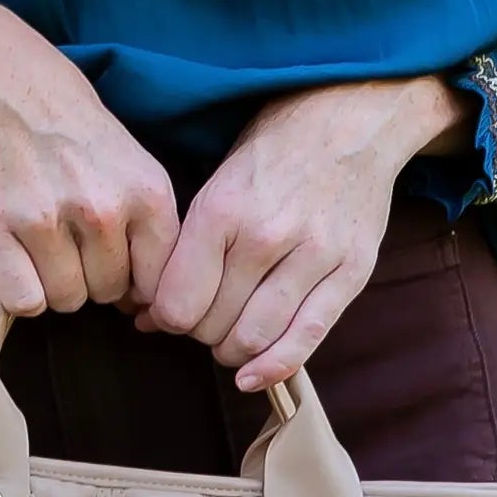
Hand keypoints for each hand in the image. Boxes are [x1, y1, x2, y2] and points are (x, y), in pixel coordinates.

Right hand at [0, 0, 177, 314]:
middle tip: (67, 241)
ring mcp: (44, 219)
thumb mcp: (130, 163)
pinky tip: (14, 259)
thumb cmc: (67, 126)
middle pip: (106, 294)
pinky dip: (17, 291)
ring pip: (64, 301)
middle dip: (89, 278)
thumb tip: (144, 304)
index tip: (115, 269)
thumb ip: (145, 227)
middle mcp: (100, 208)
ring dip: (52, 284)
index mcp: (146, 192)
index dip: (134, 285)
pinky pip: (22, 300)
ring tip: (39, 243)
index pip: (157, 283)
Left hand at [136, 76, 474, 389]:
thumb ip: (182, 252)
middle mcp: (266, 235)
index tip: (171, 313)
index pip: (177, 304)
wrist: (350, 119)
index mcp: (221, 210)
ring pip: (254, 338)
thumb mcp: (215, 187)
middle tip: (205, 319)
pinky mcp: (350, 272)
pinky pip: (307, 338)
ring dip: (232, 351)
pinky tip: (253, 377)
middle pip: (212, 326)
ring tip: (230, 339)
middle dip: (199, 333)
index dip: (167, 319)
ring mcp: (313, 255)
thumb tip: (146, 318)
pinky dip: (274, 368)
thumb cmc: (273, 153)